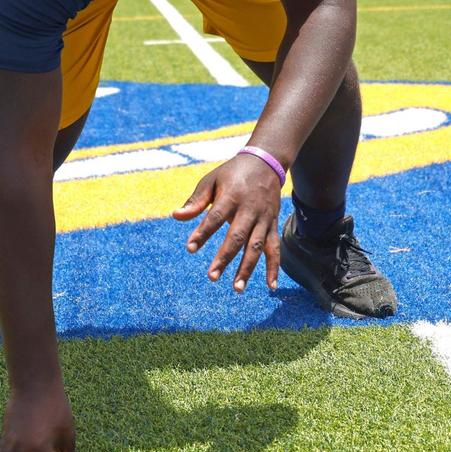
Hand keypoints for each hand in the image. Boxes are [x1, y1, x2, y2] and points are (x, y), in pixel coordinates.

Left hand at [172, 153, 281, 291]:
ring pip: (257, 246)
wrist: (266, 162)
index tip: (190, 248)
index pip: (215, 216)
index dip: (203, 232)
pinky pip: (275, 249)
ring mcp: (264, 219)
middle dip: (225, 257)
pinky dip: (274, 268)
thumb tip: (175, 216)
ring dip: (247, 268)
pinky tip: (271, 286)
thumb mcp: (212, 180)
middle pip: (237, 236)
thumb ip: (196, 200)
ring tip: (237, 289)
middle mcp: (250, 209)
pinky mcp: (273, 225)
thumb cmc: (232, 173)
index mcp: (232, 195)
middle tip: (212, 277)